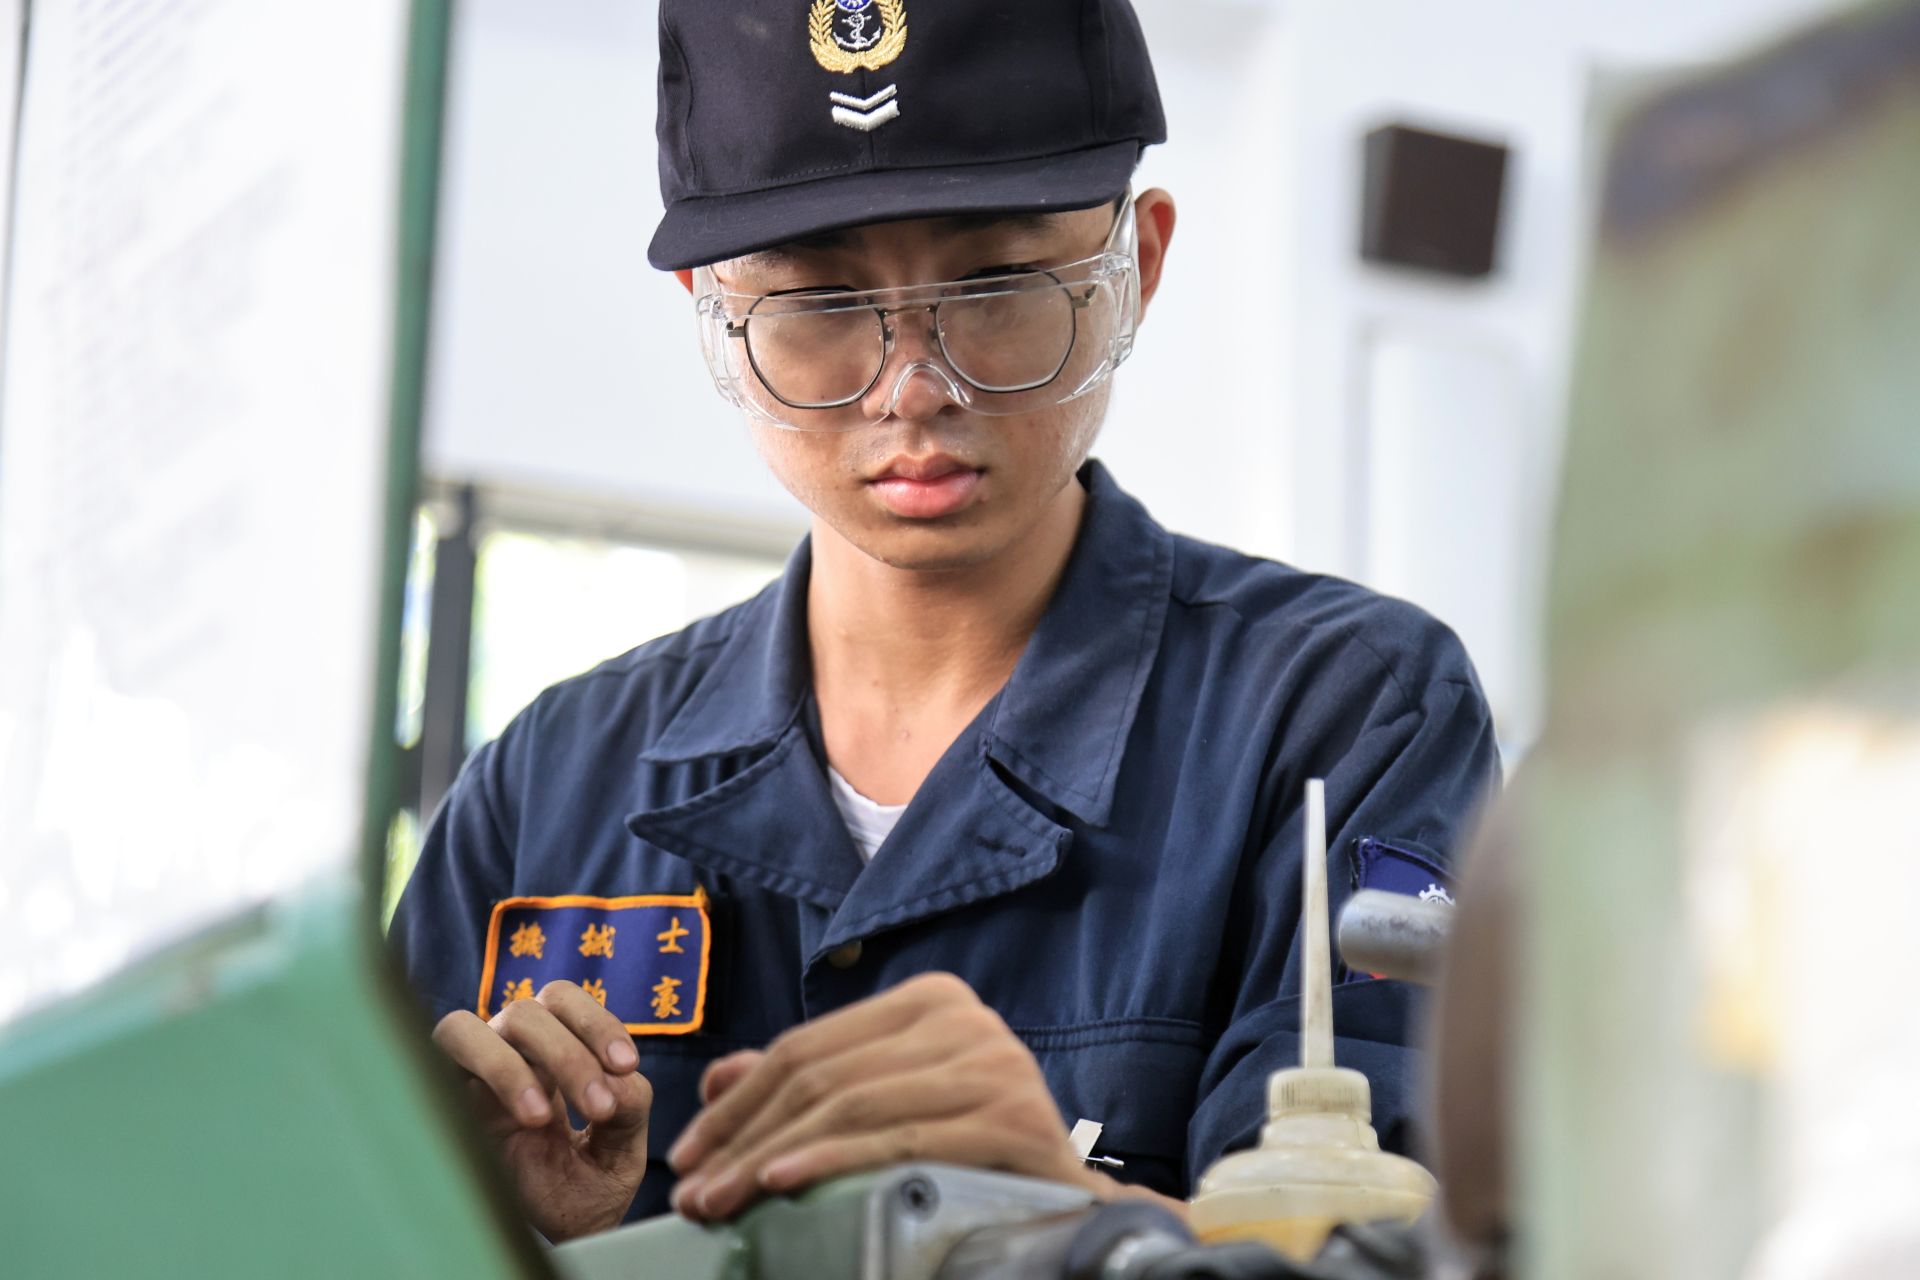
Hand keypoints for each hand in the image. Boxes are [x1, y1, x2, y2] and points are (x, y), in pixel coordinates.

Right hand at [433, 981, 652, 1241]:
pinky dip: (482, 1082)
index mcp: (556, 1045)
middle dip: (569, 1055)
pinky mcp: (440, 1101)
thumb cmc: (587, 1184)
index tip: (627, 1067)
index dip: (596, 1022)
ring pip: (467, 1027)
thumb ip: (631, 1103)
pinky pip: (438, 1068)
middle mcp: (509, 1048)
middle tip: (600, 1109)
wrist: (557, 1235)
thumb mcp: (622, 1148)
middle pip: (527, 1010)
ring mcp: (469, 1073)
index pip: (563, 1000)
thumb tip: (617, 1075)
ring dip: (510, 1066)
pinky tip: (523, 1118)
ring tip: (543, 1117)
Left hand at [664, 972, 1097, 1220]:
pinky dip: (831, 1162)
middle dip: (744, 1138)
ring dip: (770, 1158)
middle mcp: (965, 1018)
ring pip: (852, 1106)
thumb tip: (716, 1078)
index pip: (806, 1045)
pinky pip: (897, 1141)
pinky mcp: (1011, 1119)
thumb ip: (810, 1081)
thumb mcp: (881, 1101)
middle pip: (822, 1077)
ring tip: (722, 1202)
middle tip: (694, 1193)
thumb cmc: (963, 1150)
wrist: (1063, 1201)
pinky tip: (782, 1183)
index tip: (688, 1154)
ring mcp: (993, 1064)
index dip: (737, 1101)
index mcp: (930, 1000)